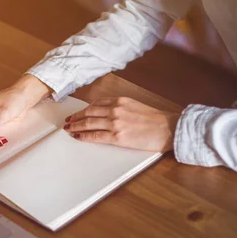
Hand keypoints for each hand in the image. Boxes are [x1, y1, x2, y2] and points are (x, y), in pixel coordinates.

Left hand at [63, 97, 179, 151]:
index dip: (84, 109)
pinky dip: (84, 136)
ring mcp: (115, 123)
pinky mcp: (117, 136)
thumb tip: (108, 115)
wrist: (169, 128)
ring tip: (68, 129)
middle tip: (68, 121)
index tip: (77, 113)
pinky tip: (77, 137)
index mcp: (120, 101)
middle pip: (88, 112)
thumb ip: (121, 108)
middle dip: (75, 117)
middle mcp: (115, 109)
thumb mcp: (136, 106)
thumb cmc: (156, 120)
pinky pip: (95, 136)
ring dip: (76, 126)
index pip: (96, 104)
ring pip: (88, 123)